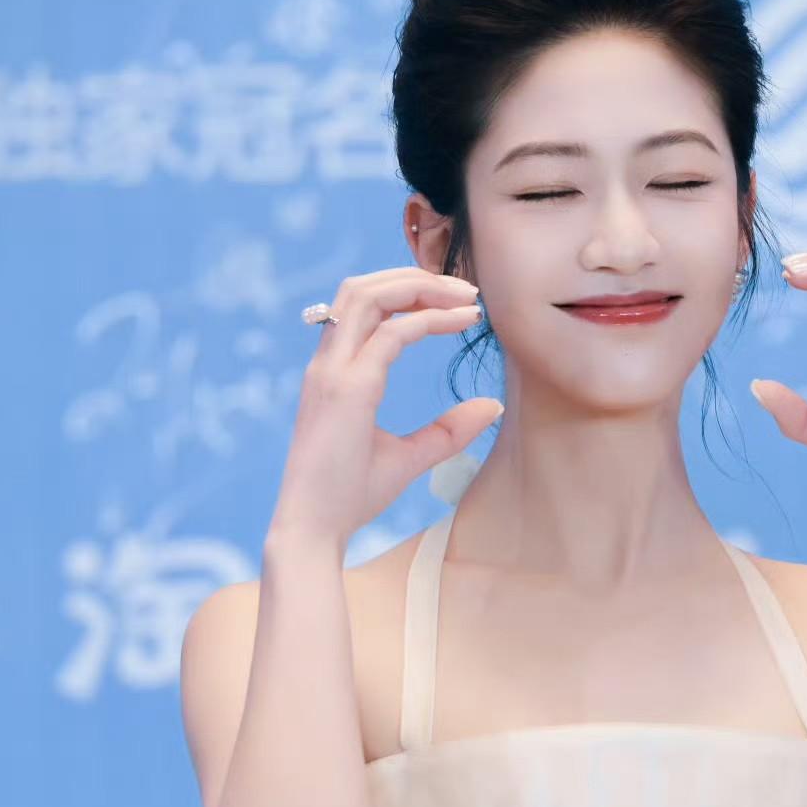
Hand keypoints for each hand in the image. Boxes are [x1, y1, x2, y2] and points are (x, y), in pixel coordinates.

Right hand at [267, 268, 500, 551]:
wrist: (315, 529)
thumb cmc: (350, 496)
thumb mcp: (410, 457)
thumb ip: (448, 430)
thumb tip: (492, 406)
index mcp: (334, 373)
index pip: (365, 307)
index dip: (411, 294)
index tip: (459, 305)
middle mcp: (328, 364)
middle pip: (362, 287)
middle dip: (415, 276)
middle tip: (467, 289)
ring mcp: (332, 373)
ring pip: (367, 294)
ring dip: (420, 286)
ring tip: (466, 296)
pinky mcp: (347, 390)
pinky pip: (391, 335)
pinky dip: (430, 320)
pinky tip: (464, 322)